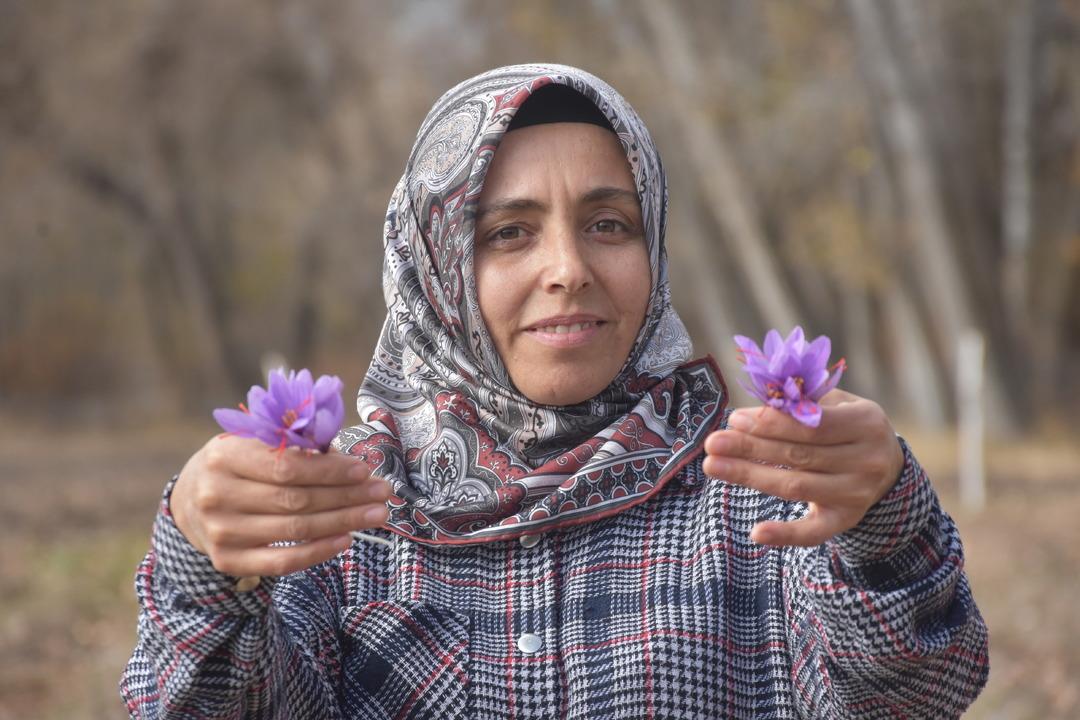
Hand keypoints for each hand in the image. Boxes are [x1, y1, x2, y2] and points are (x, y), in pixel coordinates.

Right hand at [170, 435, 390, 576]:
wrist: (190, 503)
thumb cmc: (237, 465)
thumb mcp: (254, 443)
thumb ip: (295, 446)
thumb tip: (348, 460)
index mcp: (224, 456)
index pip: (287, 466)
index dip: (330, 470)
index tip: (364, 470)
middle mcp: (218, 495)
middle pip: (296, 500)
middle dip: (347, 496)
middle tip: (382, 492)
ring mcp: (221, 532)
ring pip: (295, 530)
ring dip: (344, 522)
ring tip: (376, 514)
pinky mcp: (228, 561)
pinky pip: (282, 562)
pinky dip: (319, 552)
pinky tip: (346, 539)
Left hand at [703, 390, 904, 546]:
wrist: (888, 465)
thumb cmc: (847, 425)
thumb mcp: (835, 404)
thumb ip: (797, 405)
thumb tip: (744, 417)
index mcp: (865, 422)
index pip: (812, 425)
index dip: (771, 423)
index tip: (734, 420)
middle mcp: (866, 460)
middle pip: (799, 455)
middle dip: (751, 448)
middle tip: (713, 443)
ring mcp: (857, 493)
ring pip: (796, 486)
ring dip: (751, 476)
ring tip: (714, 466)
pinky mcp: (846, 520)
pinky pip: (814, 533)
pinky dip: (785, 535)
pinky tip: (756, 533)